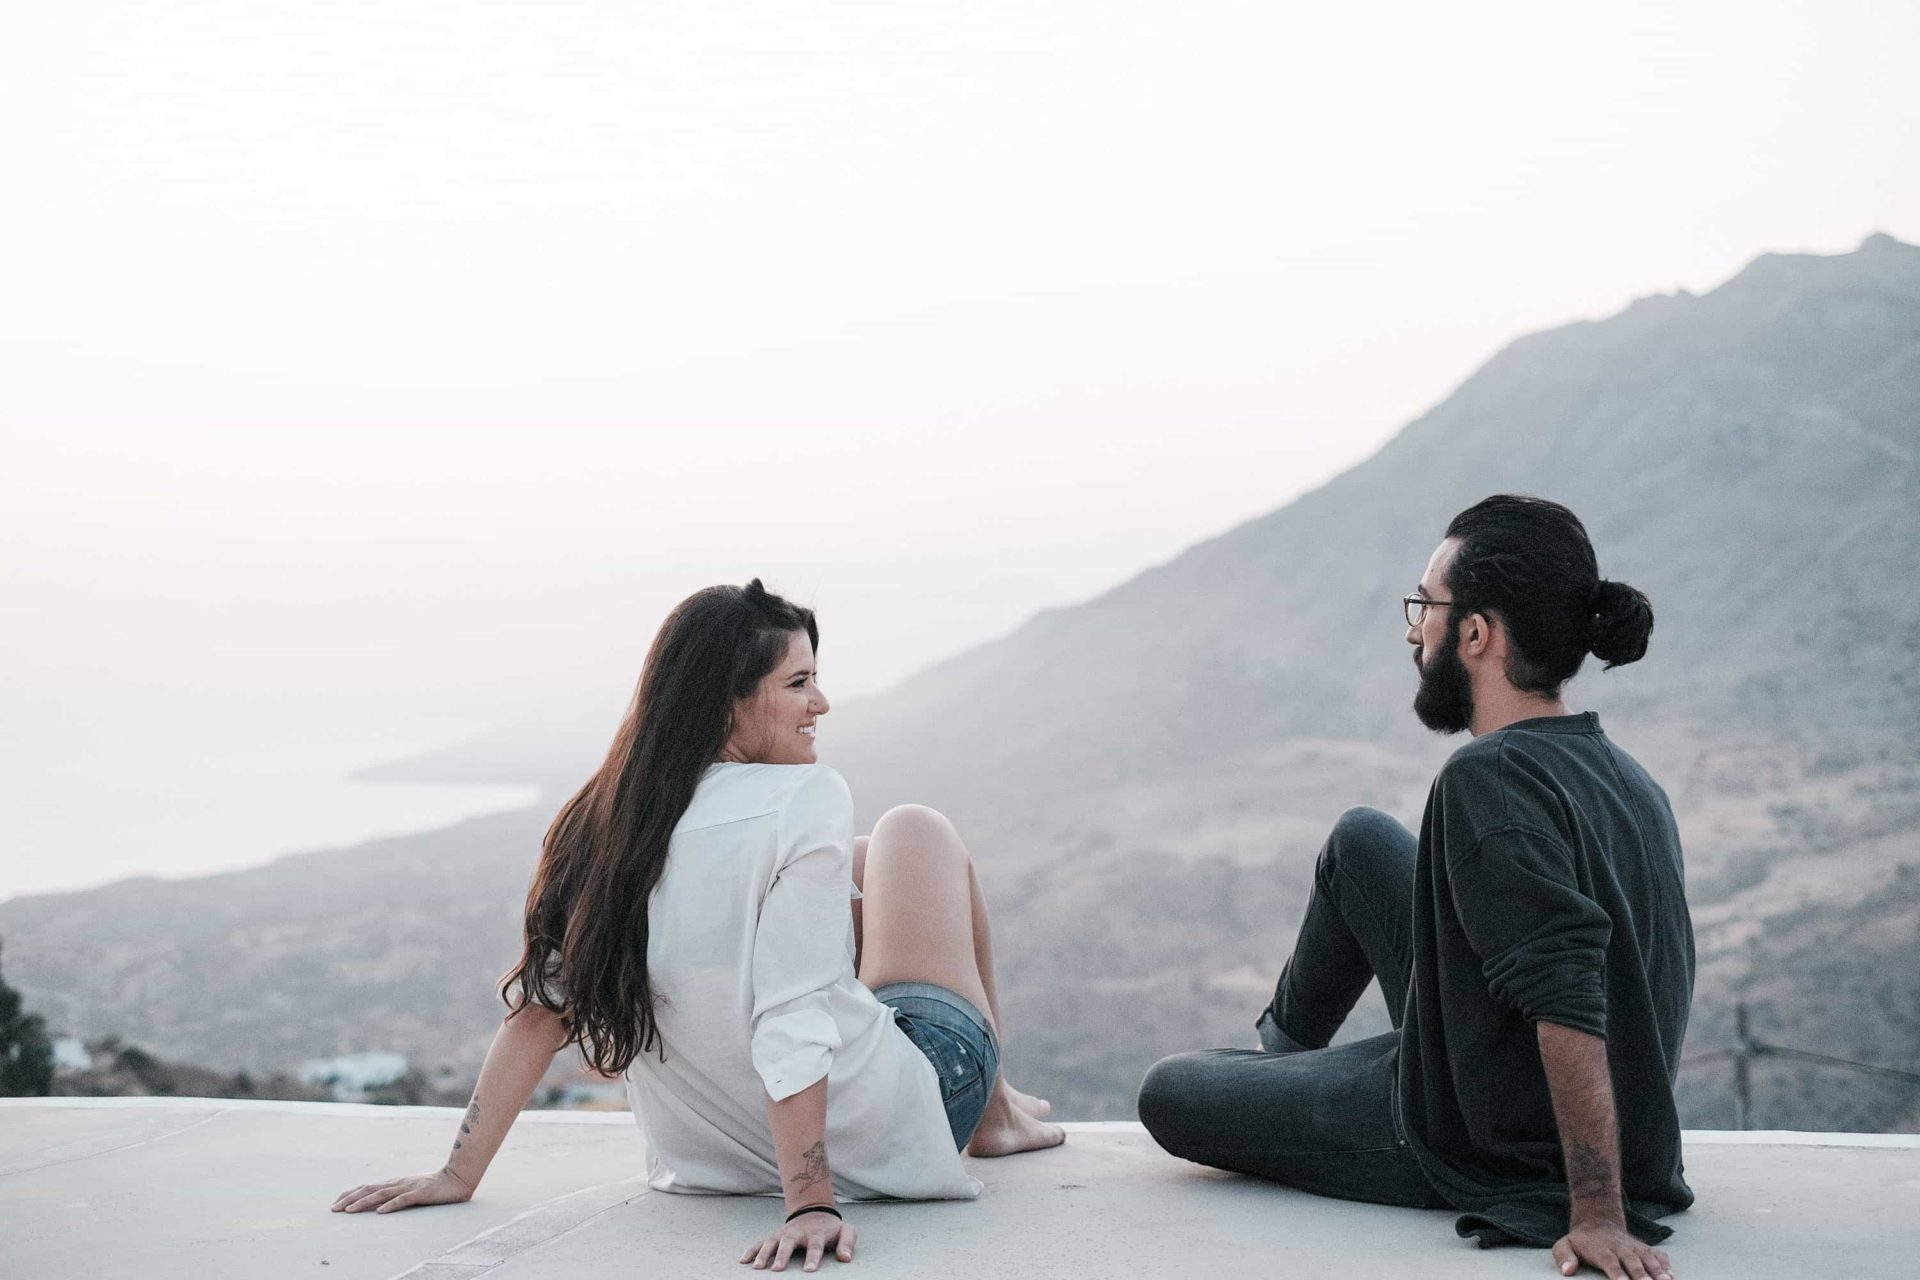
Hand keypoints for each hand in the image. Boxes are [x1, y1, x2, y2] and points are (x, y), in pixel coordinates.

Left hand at [331, 1166, 473, 1213]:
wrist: (457, 1178)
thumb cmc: (433, 1186)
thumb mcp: (410, 1190)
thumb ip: (395, 1195)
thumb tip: (376, 1206)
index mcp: (394, 1182)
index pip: (367, 1187)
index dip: (350, 1194)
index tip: (335, 1203)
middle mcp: (397, 1183)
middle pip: (369, 1189)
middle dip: (349, 1199)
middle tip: (333, 1209)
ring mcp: (409, 1187)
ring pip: (381, 1194)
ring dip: (363, 1203)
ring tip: (349, 1211)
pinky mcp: (421, 1193)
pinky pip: (403, 1200)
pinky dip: (390, 1205)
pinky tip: (380, 1212)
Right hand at [739, 1209, 856, 1271]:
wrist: (815, 1211)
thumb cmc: (831, 1228)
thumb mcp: (846, 1231)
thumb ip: (848, 1243)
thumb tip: (845, 1258)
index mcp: (816, 1234)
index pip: (815, 1246)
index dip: (812, 1258)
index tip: (809, 1270)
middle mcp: (798, 1233)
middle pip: (789, 1243)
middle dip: (783, 1256)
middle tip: (778, 1269)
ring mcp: (784, 1234)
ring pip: (772, 1242)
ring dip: (764, 1254)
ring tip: (758, 1268)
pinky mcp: (775, 1236)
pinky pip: (761, 1242)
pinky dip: (752, 1250)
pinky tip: (743, 1261)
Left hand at [1552, 1219, 1673, 1279]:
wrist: (1598, 1220)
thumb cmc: (1581, 1241)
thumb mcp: (1565, 1244)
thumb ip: (1563, 1256)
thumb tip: (1567, 1271)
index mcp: (1601, 1249)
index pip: (1610, 1262)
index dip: (1617, 1274)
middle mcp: (1620, 1248)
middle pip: (1633, 1263)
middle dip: (1642, 1277)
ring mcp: (1634, 1248)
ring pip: (1648, 1259)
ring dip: (1658, 1272)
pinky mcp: (1644, 1248)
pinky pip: (1657, 1255)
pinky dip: (1665, 1264)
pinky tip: (1672, 1276)